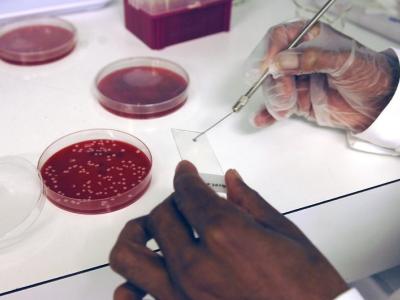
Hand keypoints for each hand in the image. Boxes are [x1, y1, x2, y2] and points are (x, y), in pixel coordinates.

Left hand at [110, 161, 347, 299]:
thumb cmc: (309, 284)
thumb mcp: (285, 234)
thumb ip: (250, 202)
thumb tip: (230, 179)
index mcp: (225, 234)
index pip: (188, 193)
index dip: (185, 176)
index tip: (187, 171)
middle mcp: (195, 264)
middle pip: (161, 216)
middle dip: (173, 200)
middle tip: (186, 200)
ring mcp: (181, 294)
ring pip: (129, 255)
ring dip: (136, 234)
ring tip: (151, 230)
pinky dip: (128, 289)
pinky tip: (136, 283)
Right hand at [249, 21, 398, 132]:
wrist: (378, 104)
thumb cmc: (368, 73)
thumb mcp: (343, 60)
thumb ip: (311, 59)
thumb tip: (281, 61)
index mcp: (309, 39)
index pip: (278, 37)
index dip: (268, 51)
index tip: (266, 66)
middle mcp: (298, 59)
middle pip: (269, 66)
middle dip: (272, 82)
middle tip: (285, 91)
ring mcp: (295, 81)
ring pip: (271, 88)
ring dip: (275, 100)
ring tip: (289, 107)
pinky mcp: (296, 101)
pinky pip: (275, 107)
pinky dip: (266, 114)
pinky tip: (261, 119)